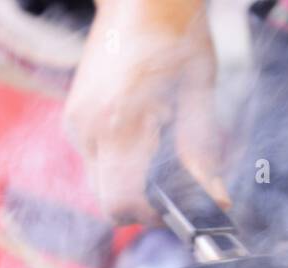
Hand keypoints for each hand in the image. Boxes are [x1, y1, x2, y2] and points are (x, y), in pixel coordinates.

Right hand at [64, 0, 226, 222]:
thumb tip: (213, 196)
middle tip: (174, 188)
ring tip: (160, 151)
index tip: (179, 210)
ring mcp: (76, 121)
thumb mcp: (199, 90)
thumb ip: (202, 149)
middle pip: (108, 202)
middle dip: (143, 204)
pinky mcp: (74, 115)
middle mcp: (88, 126)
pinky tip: (144, 137)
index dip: (153, 217)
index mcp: (119, 121)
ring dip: (131, 184)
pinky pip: (95, 161)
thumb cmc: (173, 31)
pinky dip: (120, 164)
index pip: (122, 202)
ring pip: (100, 184)